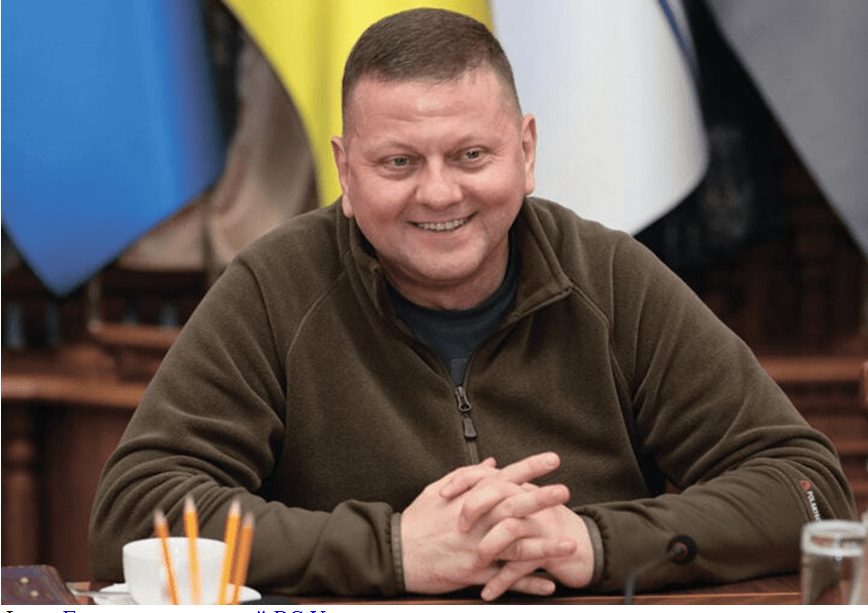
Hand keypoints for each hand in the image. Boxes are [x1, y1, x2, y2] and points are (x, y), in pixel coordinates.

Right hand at [400, 453, 571, 595]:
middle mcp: (476, 522)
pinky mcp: (472, 573)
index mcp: (469, 500)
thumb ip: (466, 477)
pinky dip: (527, 583)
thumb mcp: (437, 491)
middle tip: (565, 491)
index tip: (553, 460)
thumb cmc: (416, 521)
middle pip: (514, 507)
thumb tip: (492, 464)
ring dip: (545, 545)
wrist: (396, 553)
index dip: (529, 467)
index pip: (504, 477)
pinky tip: (548, 584)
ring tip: (571, 543)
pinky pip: (504, 579)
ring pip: (516, 546)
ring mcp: (476, 548)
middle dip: (541, 499)